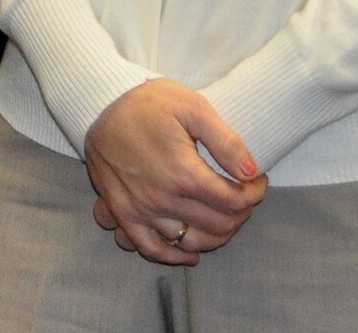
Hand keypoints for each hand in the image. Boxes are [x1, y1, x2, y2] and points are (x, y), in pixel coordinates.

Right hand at [84, 79, 267, 265]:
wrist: (98, 102)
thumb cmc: (147, 101)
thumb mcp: (192, 106)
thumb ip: (226, 141)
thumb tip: (251, 171)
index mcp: (183, 173)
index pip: (234, 202)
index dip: (254, 194)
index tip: (258, 180)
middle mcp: (163, 198)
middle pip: (218, 225)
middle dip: (240, 213)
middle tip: (243, 195)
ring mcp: (140, 209)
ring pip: (191, 242)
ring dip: (216, 235)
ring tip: (223, 216)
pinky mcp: (122, 212)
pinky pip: (150, 248)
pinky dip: (174, 256)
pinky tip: (190, 252)